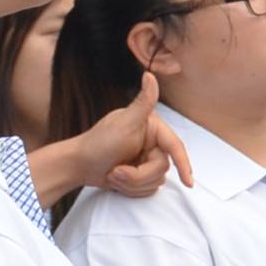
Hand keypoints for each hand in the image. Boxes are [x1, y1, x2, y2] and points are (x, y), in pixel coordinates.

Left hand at [38, 74, 196, 203]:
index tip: (188, 182)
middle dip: (138, 175)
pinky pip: (148, 188)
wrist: (77, 165)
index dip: (183, 164)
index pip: (175, 147)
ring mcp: (146, 159)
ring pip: (156, 180)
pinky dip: (131, 189)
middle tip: (117, 172)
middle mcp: (152, 142)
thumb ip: (143, 102)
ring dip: (132, 183)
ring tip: (114, 174)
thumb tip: (150, 75)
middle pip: (162, 168)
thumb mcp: (123, 123)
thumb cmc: (97, 144)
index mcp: (153, 128)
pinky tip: (117, 180)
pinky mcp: (140, 173)